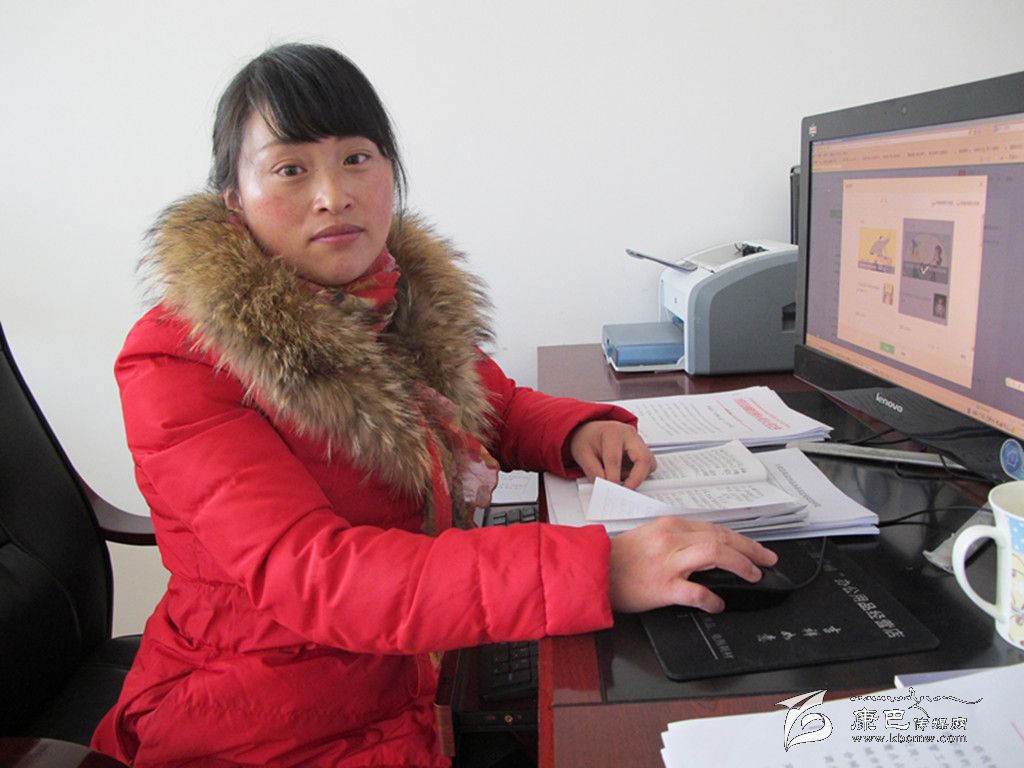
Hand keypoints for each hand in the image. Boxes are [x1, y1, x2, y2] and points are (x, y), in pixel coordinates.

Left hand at [568, 420, 655, 489]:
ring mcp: (638, 442)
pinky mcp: (642, 450)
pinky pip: (648, 465)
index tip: (609, 489)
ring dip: (640, 477)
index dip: (612, 478)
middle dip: (636, 479)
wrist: (592, 432)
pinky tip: (627, 477)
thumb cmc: (588, 439)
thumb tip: (605, 486)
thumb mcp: (582, 454)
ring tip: (624, 483)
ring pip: (649, 463)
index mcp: (612, 432)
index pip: (615, 459)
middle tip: (625, 491)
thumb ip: (593, 472)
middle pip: (643, 459)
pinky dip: (640, 475)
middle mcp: (630, 435)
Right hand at [607, 517, 777, 612]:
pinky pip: (696, 591)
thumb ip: (678, 540)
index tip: (756, 548)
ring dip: (740, 564)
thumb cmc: (619, 558)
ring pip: (715, 554)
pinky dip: (712, 598)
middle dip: (750, 549)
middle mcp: (672, 539)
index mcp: (670, 526)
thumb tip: (708, 550)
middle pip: (721, 538)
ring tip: (753, 575)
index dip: (741, 539)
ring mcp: (668, 562)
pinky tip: (718, 604)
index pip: (715, 528)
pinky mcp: (662, 586)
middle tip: (767, 559)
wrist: (593, 571)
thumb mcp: (651, 537)